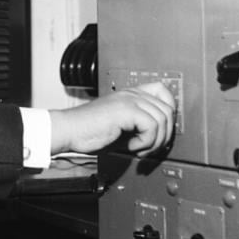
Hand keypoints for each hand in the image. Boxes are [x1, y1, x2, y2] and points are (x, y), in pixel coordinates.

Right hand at [49, 81, 175, 157]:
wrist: (69, 131)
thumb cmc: (88, 132)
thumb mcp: (120, 127)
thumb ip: (139, 126)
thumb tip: (161, 138)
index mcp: (129, 95)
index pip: (162, 90)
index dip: (169, 109)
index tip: (161, 129)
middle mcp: (131, 94)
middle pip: (168, 109)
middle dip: (163, 134)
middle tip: (148, 147)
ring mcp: (128, 100)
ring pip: (163, 119)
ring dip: (154, 141)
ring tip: (137, 148)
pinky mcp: (125, 109)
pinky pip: (152, 127)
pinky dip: (145, 142)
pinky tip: (131, 146)